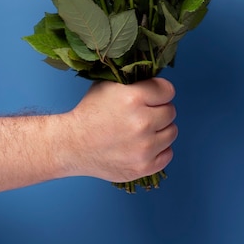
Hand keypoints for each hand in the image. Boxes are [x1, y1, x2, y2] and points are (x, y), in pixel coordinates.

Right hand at [59, 78, 177, 182]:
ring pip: (172, 132)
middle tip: (142, 115)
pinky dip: (158, 150)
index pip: (168, 90)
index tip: (150, 97)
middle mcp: (142, 122)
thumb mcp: (108, 85)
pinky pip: (168, 154)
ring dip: (160, 130)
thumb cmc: (90, 113)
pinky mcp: (144, 166)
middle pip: (171, 111)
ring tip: (141, 131)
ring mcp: (144, 147)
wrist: (71, 145)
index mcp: (133, 98)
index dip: (159, 92)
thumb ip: (134, 80)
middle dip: (159, 111)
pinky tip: (143, 145)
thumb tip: (156, 76)